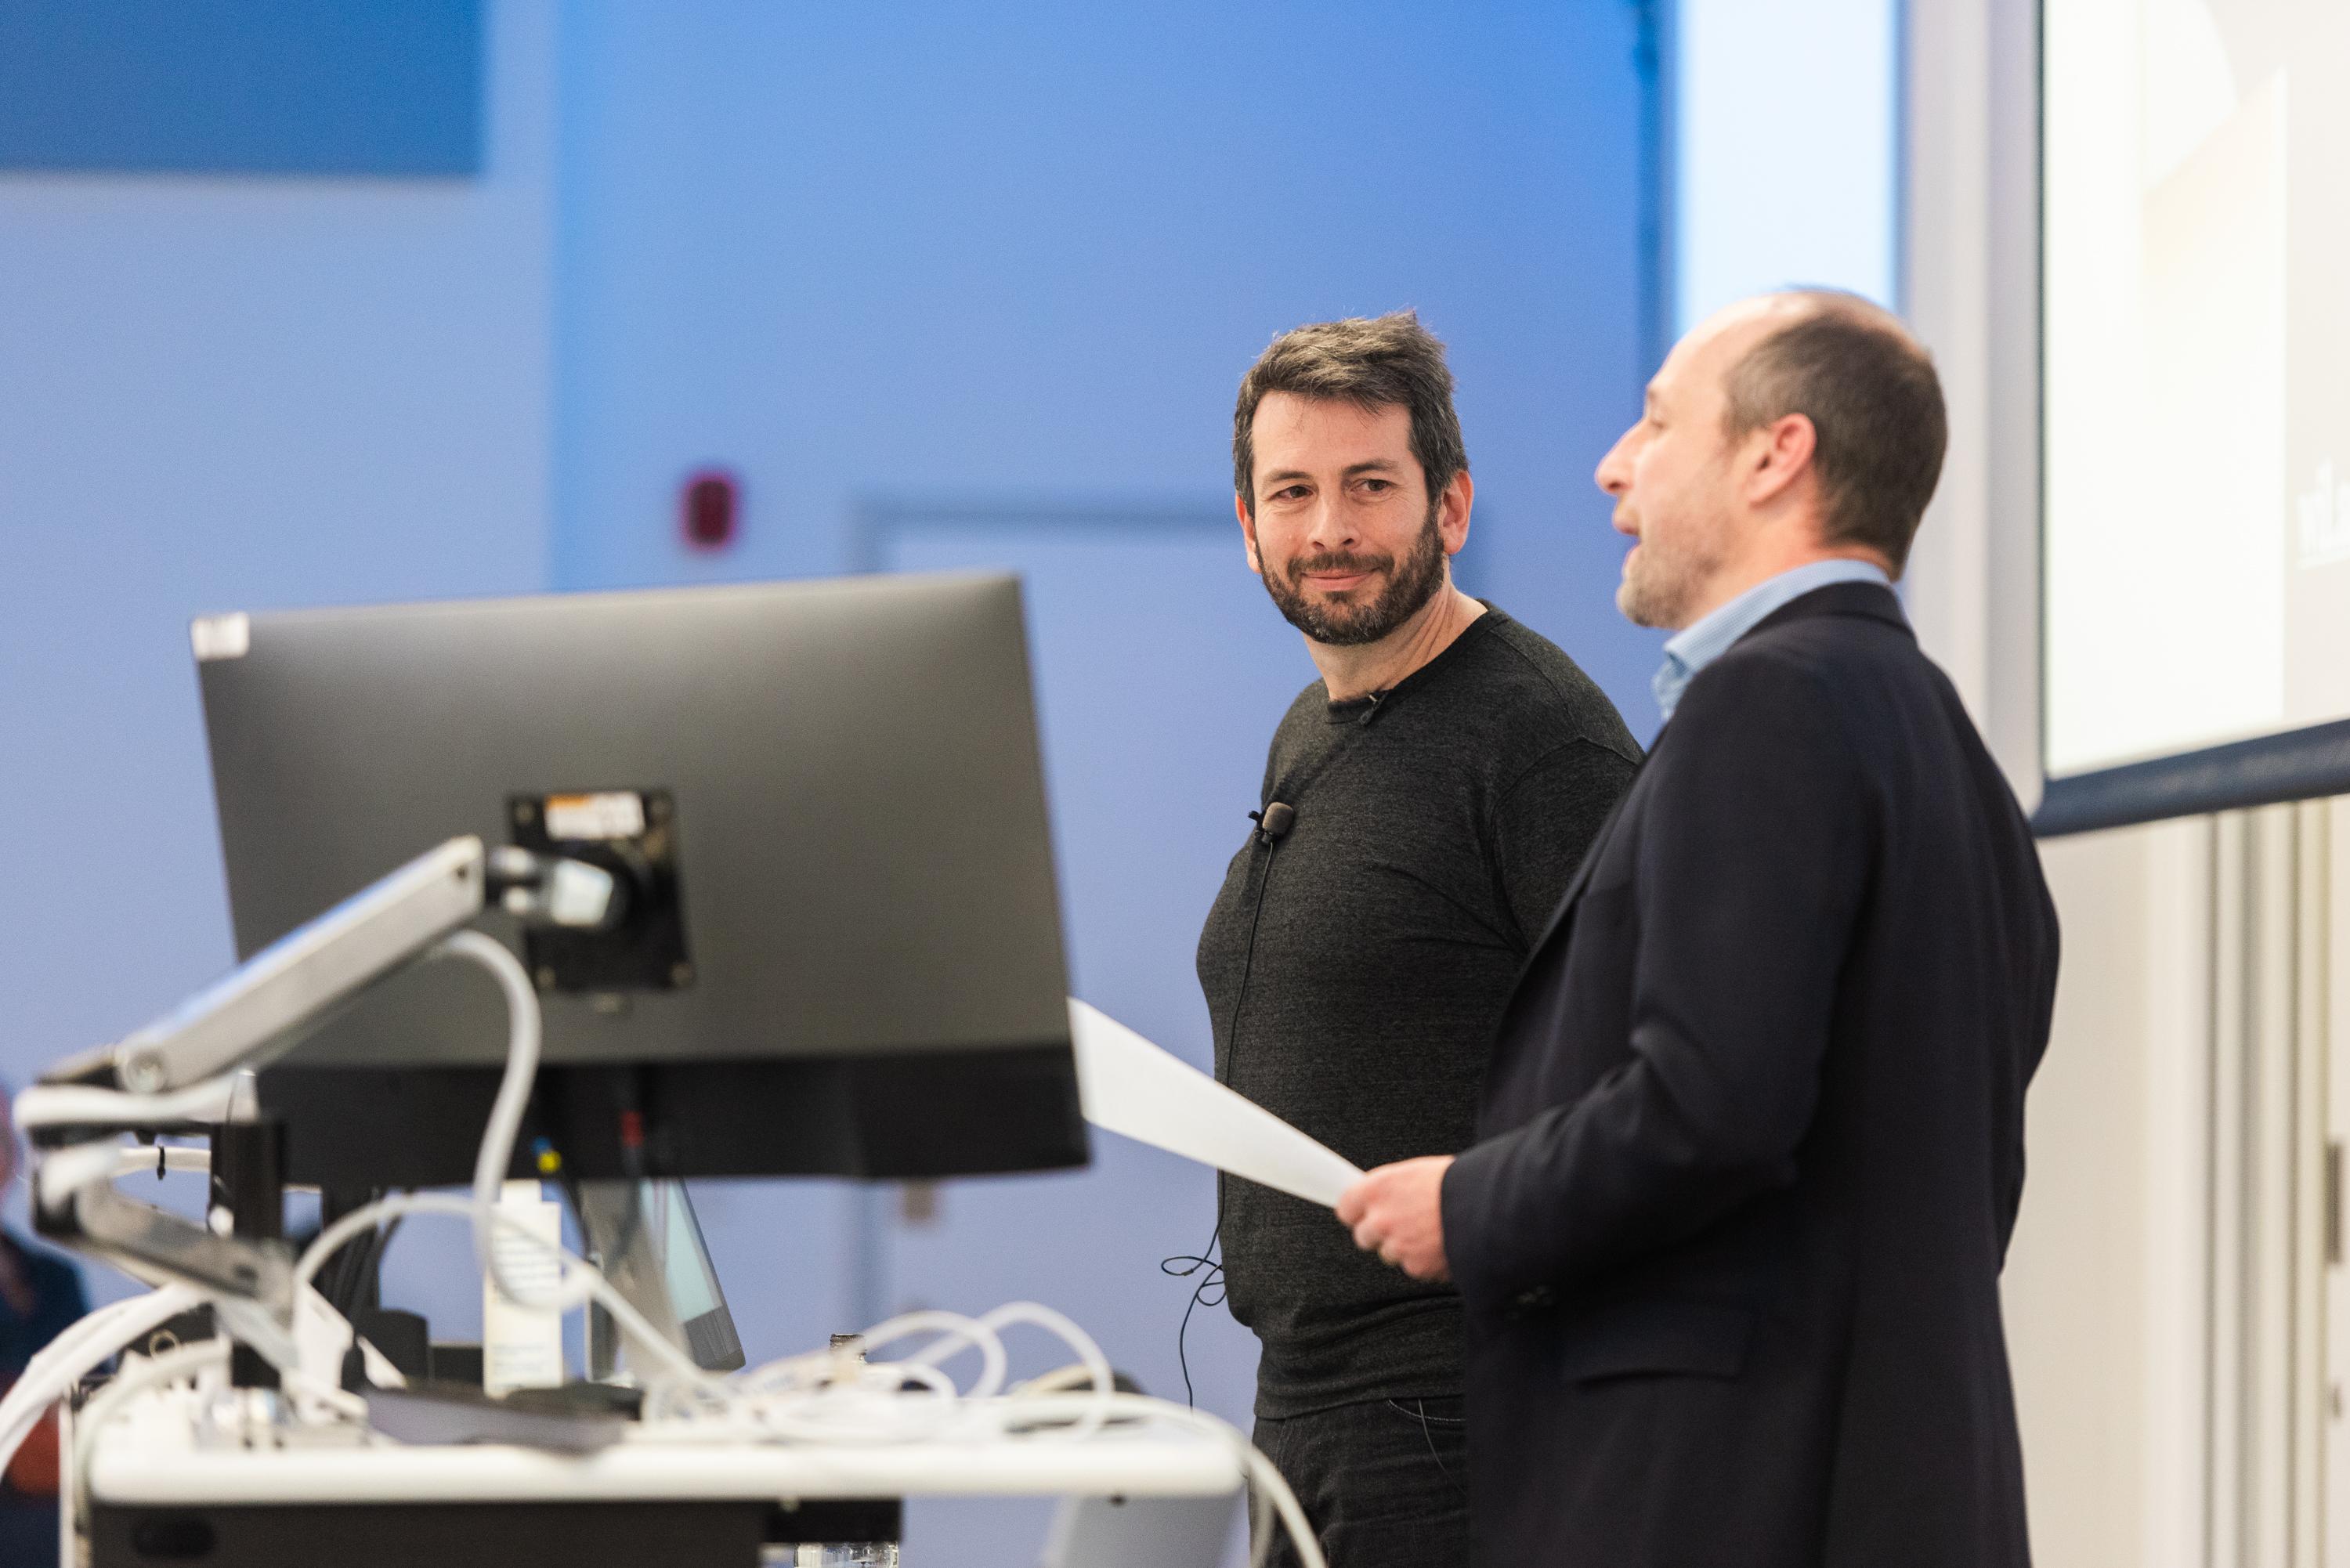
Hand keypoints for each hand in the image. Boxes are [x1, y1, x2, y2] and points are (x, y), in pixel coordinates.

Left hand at [1336, 1155, 1454, 1281]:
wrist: (1488, 1206)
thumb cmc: (1458, 1182)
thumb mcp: (1417, 1173)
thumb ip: (1392, 1189)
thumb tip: (1382, 1198)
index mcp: (1378, 1189)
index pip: (1345, 1208)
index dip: (1358, 1211)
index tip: (1365, 1212)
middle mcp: (1381, 1219)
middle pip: (1363, 1236)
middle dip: (1380, 1233)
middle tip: (1403, 1223)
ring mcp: (1397, 1246)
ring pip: (1390, 1254)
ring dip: (1404, 1247)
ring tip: (1431, 1231)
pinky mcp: (1417, 1267)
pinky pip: (1414, 1267)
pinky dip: (1426, 1260)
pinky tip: (1443, 1243)